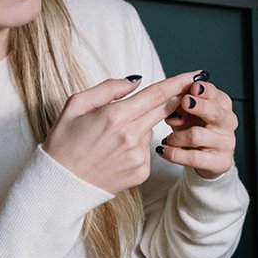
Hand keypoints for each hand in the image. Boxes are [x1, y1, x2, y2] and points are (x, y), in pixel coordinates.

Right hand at [43, 72, 198, 193]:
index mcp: (115, 117)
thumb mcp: (76, 105)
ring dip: (141, 126)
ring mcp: (139, 157)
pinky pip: (147, 150)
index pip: (156, 95)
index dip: (178, 83)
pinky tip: (116, 153)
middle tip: (182, 89)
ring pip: (151, 130)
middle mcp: (131, 137)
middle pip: (163, 110)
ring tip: (112, 136)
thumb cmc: (64, 141)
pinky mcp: (143, 172)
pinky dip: (137, 146)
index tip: (195, 74)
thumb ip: (109, 89)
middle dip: (174, 99)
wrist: (62, 183)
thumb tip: (136, 80)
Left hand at [158, 73, 237, 179]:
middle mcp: (228, 122)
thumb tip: (173, 99)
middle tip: (185, 103)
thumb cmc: (193, 129)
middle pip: (215, 112)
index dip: (204, 90)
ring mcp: (227, 143)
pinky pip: (194, 157)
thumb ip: (180, 105)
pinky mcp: (222, 162)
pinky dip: (175, 153)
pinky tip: (164, 150)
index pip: (215, 94)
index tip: (193, 87)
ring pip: (198, 135)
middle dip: (199, 106)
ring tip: (168, 139)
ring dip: (176, 136)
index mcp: (222, 105)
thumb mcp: (185, 113)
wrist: (203, 158)